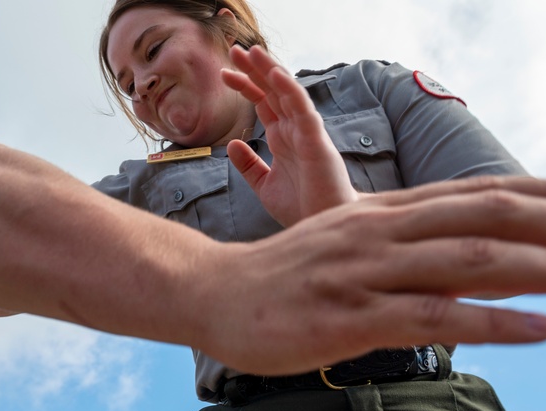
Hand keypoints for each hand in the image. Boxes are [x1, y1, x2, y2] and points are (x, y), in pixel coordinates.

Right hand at [204, 177, 545, 373]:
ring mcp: (366, 271)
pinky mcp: (350, 318)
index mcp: (384, 212)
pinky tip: (544, 328)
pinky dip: (496, 321)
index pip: (479, 194)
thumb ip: (409, 252)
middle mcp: (383, 230)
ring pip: (474, 260)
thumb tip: (476, 265)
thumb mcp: (349, 250)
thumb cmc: (284, 280)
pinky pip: (434, 316)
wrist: (212, 293)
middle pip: (491, 217)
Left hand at [221, 45, 357, 226]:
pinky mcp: (316, 141)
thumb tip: (232, 145)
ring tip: (252, 51)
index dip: (246, 85)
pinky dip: (289, 90)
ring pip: (287, 93)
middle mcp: (294, 130)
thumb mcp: (264, 186)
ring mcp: (306, 133)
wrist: (320, 227)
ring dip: (270, 70)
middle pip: (273, 90)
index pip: (263, 102)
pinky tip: (274, 75)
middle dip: (254, 69)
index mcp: (283, 138)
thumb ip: (249, 165)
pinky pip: (302, 109)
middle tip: (234, 49)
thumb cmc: (301, 207)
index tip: (224, 73)